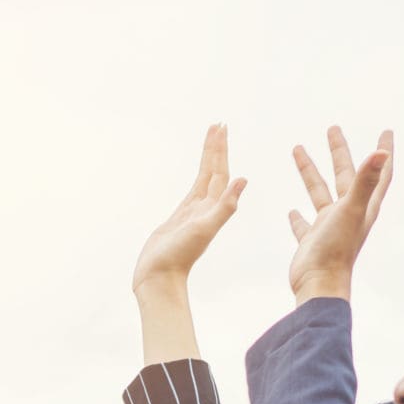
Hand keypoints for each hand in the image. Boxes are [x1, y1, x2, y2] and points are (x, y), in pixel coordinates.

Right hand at [134, 123, 245, 299]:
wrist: (160, 279)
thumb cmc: (179, 257)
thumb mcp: (204, 229)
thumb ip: (225, 206)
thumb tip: (244, 179)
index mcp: (213, 207)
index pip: (221, 172)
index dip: (220, 149)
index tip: (220, 127)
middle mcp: (206, 208)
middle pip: (214, 171)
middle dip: (216, 147)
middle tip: (218, 124)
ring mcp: (194, 213)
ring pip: (204, 178)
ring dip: (208, 158)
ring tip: (210, 139)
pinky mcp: (180, 219)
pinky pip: (194, 191)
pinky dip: (199, 178)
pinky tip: (202, 173)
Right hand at [286, 126, 392, 303]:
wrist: (319, 285)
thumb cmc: (337, 249)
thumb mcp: (351, 209)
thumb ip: (365, 180)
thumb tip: (380, 152)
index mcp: (363, 206)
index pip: (378, 173)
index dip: (384, 152)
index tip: (386, 131)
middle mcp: (349, 214)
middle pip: (346, 176)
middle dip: (340, 152)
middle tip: (333, 129)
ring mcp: (329, 227)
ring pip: (319, 193)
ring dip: (310, 172)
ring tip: (298, 150)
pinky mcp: (312, 241)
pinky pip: (305, 224)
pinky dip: (299, 216)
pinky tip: (292, 210)